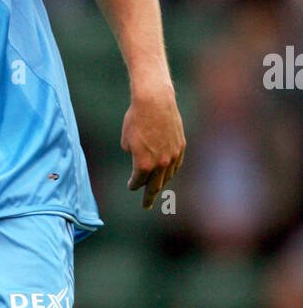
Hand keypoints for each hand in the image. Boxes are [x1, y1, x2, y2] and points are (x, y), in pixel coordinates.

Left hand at [121, 83, 185, 209]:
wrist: (155, 101)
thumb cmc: (136, 119)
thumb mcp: (126, 140)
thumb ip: (133, 155)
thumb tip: (141, 160)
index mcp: (144, 165)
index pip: (138, 182)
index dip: (133, 185)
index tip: (130, 186)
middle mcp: (160, 164)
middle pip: (155, 186)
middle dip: (149, 197)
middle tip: (146, 206)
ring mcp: (173, 156)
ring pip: (167, 176)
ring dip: (161, 183)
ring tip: (157, 188)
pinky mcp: (181, 146)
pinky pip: (176, 165)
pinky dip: (171, 171)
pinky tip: (168, 174)